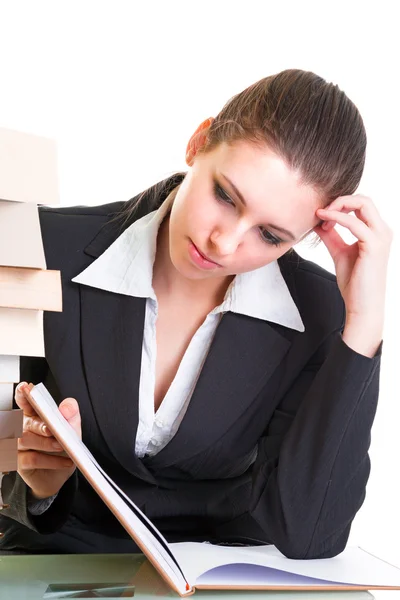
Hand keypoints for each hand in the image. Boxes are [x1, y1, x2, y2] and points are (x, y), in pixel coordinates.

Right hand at [15, 382, 81, 499]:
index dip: (23, 394)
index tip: (25, 387)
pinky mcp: (19, 463)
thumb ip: (70, 416)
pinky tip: (66, 461)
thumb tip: (67, 406)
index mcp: (34, 416)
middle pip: (27, 423)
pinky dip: (51, 461)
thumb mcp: (72, 431)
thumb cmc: (62, 448)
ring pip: (26, 440)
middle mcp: (22, 428)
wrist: (59, 476)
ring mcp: (18, 446)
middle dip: (40, 425)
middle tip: (51, 429)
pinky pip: (33, 459)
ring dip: (46, 444)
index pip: (25, 402)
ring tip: (62, 446)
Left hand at [314, 195, 392, 355]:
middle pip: (363, 199)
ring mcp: (381, 237)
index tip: (321, 218)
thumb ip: (331, 236)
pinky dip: (336, 217)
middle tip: (320, 212)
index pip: (361, 205)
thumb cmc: (354, 283)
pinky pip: (354, 222)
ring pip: (362, 203)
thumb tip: (317, 220)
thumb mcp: (339, 252)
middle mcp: (382, 231)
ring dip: (338, 206)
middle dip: (339, 200)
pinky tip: (323, 222)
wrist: (361, 306)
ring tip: (320, 216)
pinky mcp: (374, 245)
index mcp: (376, 232)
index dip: (339, 206)